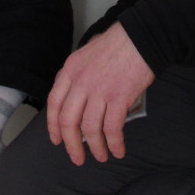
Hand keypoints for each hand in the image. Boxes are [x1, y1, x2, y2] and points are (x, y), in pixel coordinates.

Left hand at [47, 23, 153, 164]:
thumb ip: (80, 74)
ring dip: (96, 147)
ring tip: (102, 156)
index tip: (57, 140)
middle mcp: (80, 82)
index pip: (54, 103)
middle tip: (77, 157)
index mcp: (70, 71)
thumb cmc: (118, 43)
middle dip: (71, 144)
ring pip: (90, 128)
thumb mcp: (88, 53)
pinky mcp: (119, 98)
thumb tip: (80, 95)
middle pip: (69, 121)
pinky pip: (112, 128)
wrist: (141, 37)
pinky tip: (118, 150)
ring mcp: (99, 91)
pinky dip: (114, 143)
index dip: (53, 125)